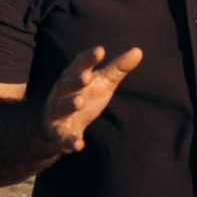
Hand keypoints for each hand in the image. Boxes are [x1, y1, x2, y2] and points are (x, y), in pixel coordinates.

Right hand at [41, 41, 143, 156]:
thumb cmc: (84, 97)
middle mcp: (62, 92)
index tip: (100, 50)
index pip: (79, 64)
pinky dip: (69, 141)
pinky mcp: (58, 133)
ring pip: (61, 107)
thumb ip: (118, 68)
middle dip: (76, 80)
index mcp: (73, 77)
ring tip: (79, 102)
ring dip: (69, 104)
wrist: (58, 126)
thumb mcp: (102, 82)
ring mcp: (58, 113)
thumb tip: (139, 50)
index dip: (88, 58)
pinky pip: (62, 137)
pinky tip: (79, 146)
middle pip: (67, 84)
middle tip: (86, 76)